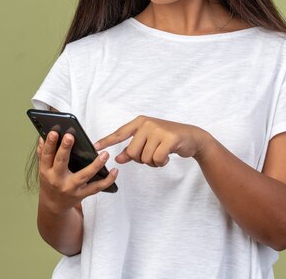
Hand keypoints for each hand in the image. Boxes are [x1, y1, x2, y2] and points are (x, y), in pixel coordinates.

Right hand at [37, 131, 117, 212]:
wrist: (53, 205)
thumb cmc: (50, 182)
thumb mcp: (43, 168)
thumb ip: (43, 153)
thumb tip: (42, 137)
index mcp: (46, 171)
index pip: (47, 155)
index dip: (50, 144)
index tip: (54, 132)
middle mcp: (57, 180)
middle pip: (61, 163)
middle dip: (65, 149)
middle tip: (71, 136)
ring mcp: (70, 188)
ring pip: (84, 176)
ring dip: (95, 165)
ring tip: (105, 154)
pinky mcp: (82, 194)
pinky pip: (96, 187)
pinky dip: (107, 180)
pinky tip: (115, 171)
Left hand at [94, 115, 209, 166]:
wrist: (191, 137)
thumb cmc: (167, 139)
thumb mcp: (148, 141)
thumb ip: (132, 148)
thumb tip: (118, 158)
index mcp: (140, 122)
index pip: (119, 133)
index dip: (106, 141)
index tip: (94, 147)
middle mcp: (147, 123)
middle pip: (132, 152)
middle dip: (141, 159)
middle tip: (152, 154)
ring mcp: (158, 130)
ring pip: (144, 158)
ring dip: (152, 162)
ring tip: (161, 154)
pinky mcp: (169, 138)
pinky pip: (156, 159)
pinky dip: (161, 162)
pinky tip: (167, 156)